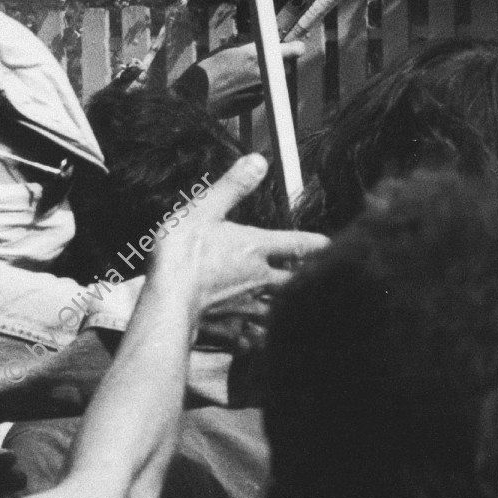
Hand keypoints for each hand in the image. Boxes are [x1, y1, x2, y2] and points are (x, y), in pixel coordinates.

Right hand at [150, 154, 328, 320]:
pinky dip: (262, 336)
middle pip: (297, 280)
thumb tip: (259, 160)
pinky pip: (255, 337)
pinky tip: (261, 337)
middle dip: (309, 278)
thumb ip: (233, 186)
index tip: (332, 246)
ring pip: (280, 310)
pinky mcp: (231, 330)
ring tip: (295, 306)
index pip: (299, 244)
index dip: (318, 244)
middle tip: (318, 278)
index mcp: (256, 248)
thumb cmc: (183, 254)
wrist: (165, 301)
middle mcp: (259, 279)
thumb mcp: (205, 209)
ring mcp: (247, 307)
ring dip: (289, 307)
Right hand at [184, 42, 304, 118]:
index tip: (298, 47)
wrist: (197, 97)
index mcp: (258, 55)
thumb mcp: (229, 50)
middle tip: (258, 63)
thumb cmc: (209, 69)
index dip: (295, 48)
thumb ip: (250, 47)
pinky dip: (255, 90)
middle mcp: (265, 74)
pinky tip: (236, 89)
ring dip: (264, 79)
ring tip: (239, 77)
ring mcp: (263, 90)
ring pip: (272, 82)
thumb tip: (261, 45)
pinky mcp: (256, 103)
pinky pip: (262, 93)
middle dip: (276, 65)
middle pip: (284, 67)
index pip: (292, 50)